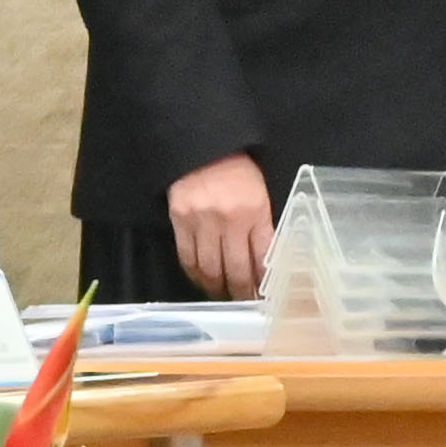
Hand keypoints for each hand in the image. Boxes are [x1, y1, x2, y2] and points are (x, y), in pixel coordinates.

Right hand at [165, 152, 276, 300]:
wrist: (202, 145)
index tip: (266, 296)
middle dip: (241, 291)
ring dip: (217, 287)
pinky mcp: (180, 220)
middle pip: (235, 269)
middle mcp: (228, 220)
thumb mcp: (259, 193)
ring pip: (209, 268)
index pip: (262, 257)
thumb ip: (261, 225)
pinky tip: (202, 280)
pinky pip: (187, 256)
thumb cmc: (236, 168)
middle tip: (244, 302)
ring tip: (223, 295)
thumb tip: (263, 261)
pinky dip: (195, 273)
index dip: (263, 281)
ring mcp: (201, 221)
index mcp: (254, 211)